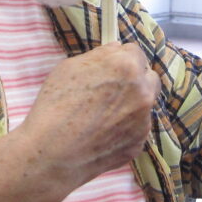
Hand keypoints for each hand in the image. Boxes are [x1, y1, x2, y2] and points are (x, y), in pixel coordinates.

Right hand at [19, 42, 158, 188]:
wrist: (53, 152)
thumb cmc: (55, 105)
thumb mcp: (70, 67)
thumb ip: (100, 55)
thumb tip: (116, 49)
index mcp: (127, 67)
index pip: (135, 52)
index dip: (120, 59)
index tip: (110, 68)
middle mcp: (143, 92)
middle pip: (148, 77)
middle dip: (135, 80)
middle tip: (112, 90)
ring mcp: (144, 120)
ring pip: (144, 105)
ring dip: (131, 105)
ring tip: (103, 116)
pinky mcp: (140, 144)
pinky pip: (136, 129)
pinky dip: (124, 129)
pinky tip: (102, 134)